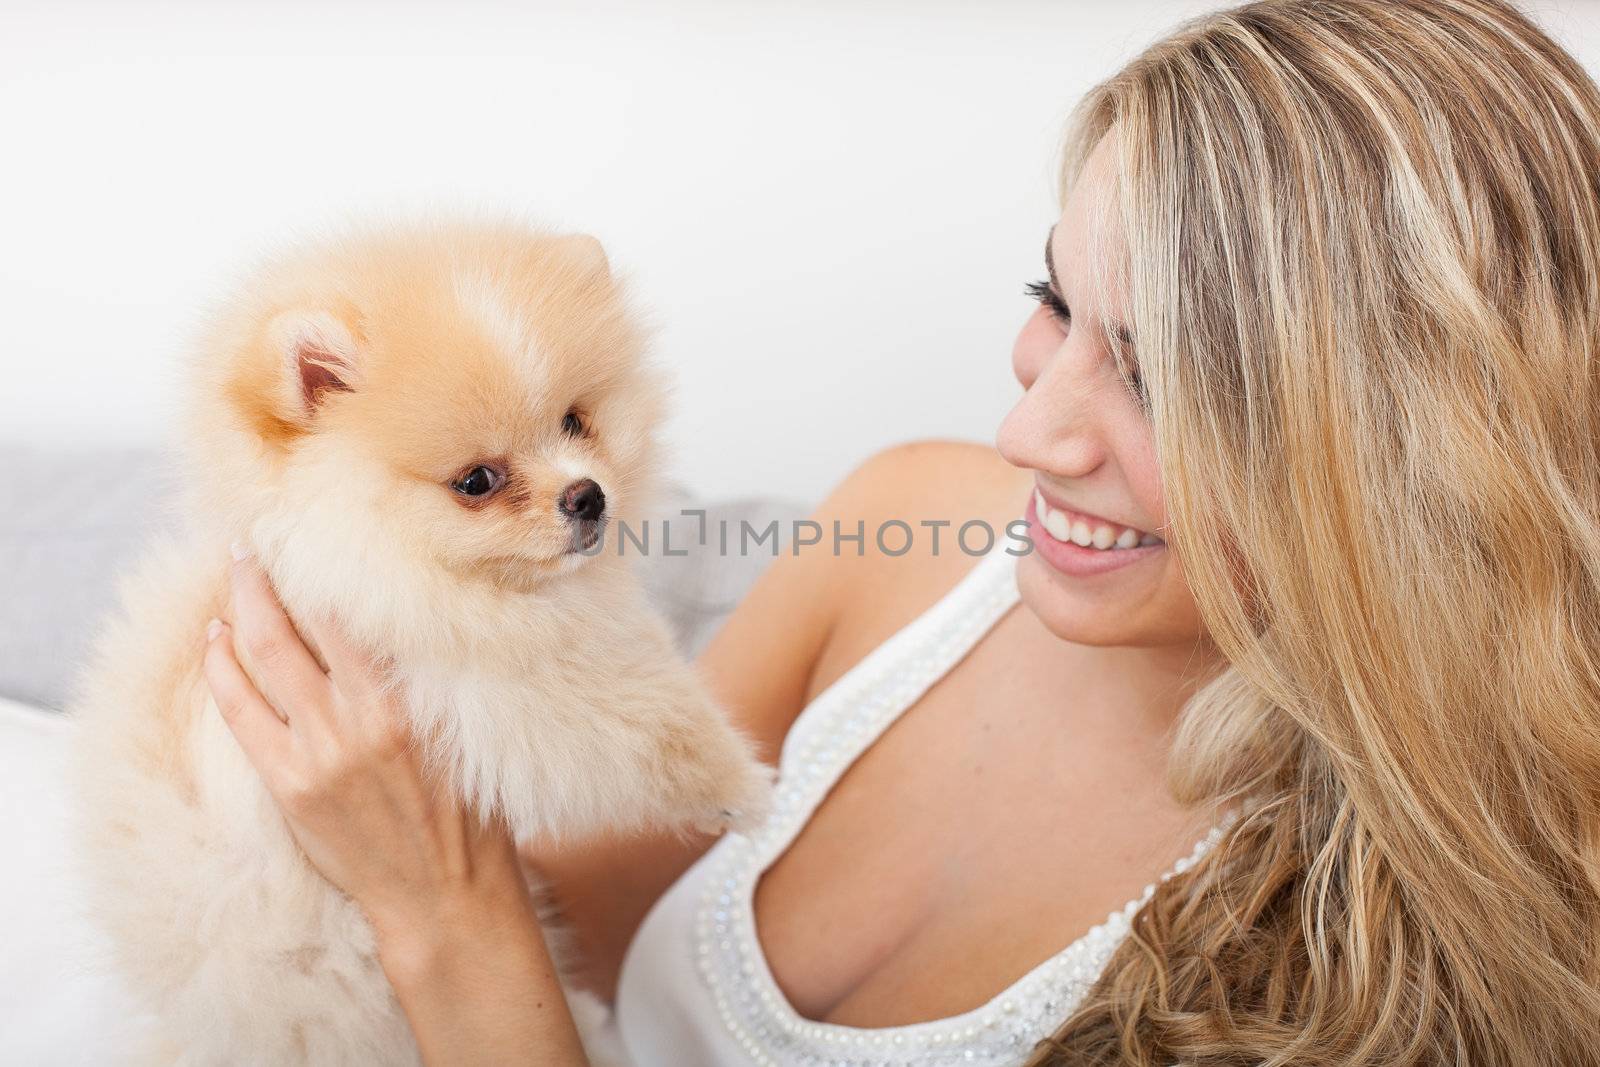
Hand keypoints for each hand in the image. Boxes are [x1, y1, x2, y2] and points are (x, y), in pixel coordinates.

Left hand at [201, 546, 588, 1063]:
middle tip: (252, 540)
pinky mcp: (289, 786)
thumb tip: (401, 622)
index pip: (351, 615)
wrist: (445, 893)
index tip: (311, 536)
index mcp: (407, 699)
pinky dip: (223, 669)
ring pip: (262, 658)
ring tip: (233, 574)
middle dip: (267, 577)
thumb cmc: (468, 812)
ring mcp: (318, 752)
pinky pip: (241, 712)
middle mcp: (359, 718)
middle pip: (295, 625)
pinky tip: (216, 640)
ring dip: (240, 609)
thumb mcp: (462, 731)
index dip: (323, 571)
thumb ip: (426, 680)